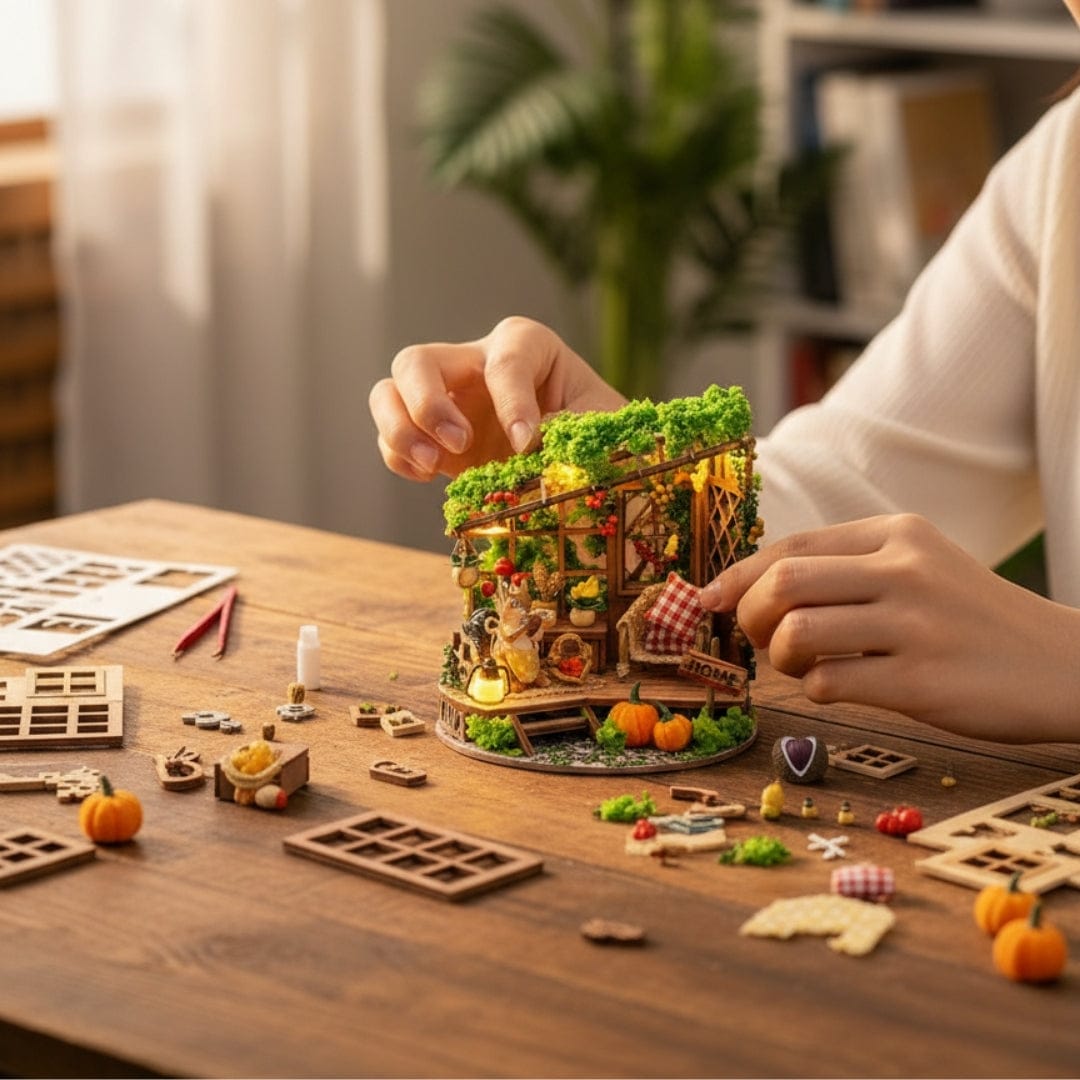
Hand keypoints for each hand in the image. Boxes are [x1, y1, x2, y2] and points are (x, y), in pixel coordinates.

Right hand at [369, 316, 625, 479]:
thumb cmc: (600, 429)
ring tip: (432, 466)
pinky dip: (397, 456)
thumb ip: (571, 425)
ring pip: (388, 392)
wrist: (588, 460)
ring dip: (399, 429)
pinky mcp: (433, 440)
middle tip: (460, 443)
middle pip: (418, 360)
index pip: (504, 361)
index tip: (526, 443)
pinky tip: (429, 477)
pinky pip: (390, 438)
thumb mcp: (601, 422)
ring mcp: (448, 401)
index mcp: (523, 344)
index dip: (511, 402)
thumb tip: (527, 439)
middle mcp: (474, 364)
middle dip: (428, 403)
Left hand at [700, 513, 1079, 742]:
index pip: (791, 546)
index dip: (738, 575)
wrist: (1063, 666)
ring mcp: (914, 625)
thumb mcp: (918, 567)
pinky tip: (839, 686)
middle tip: (760, 639)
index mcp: (897, 534)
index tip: (709, 599)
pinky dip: (815, 689)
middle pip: (783, 584)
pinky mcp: (921, 680)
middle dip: (750, 616)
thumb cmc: (971, 619)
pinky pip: (829, 683)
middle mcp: (904, 569)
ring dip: (780, 658)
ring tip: (802, 665)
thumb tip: (750, 589)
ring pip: (796, 634)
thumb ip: (845, 569)